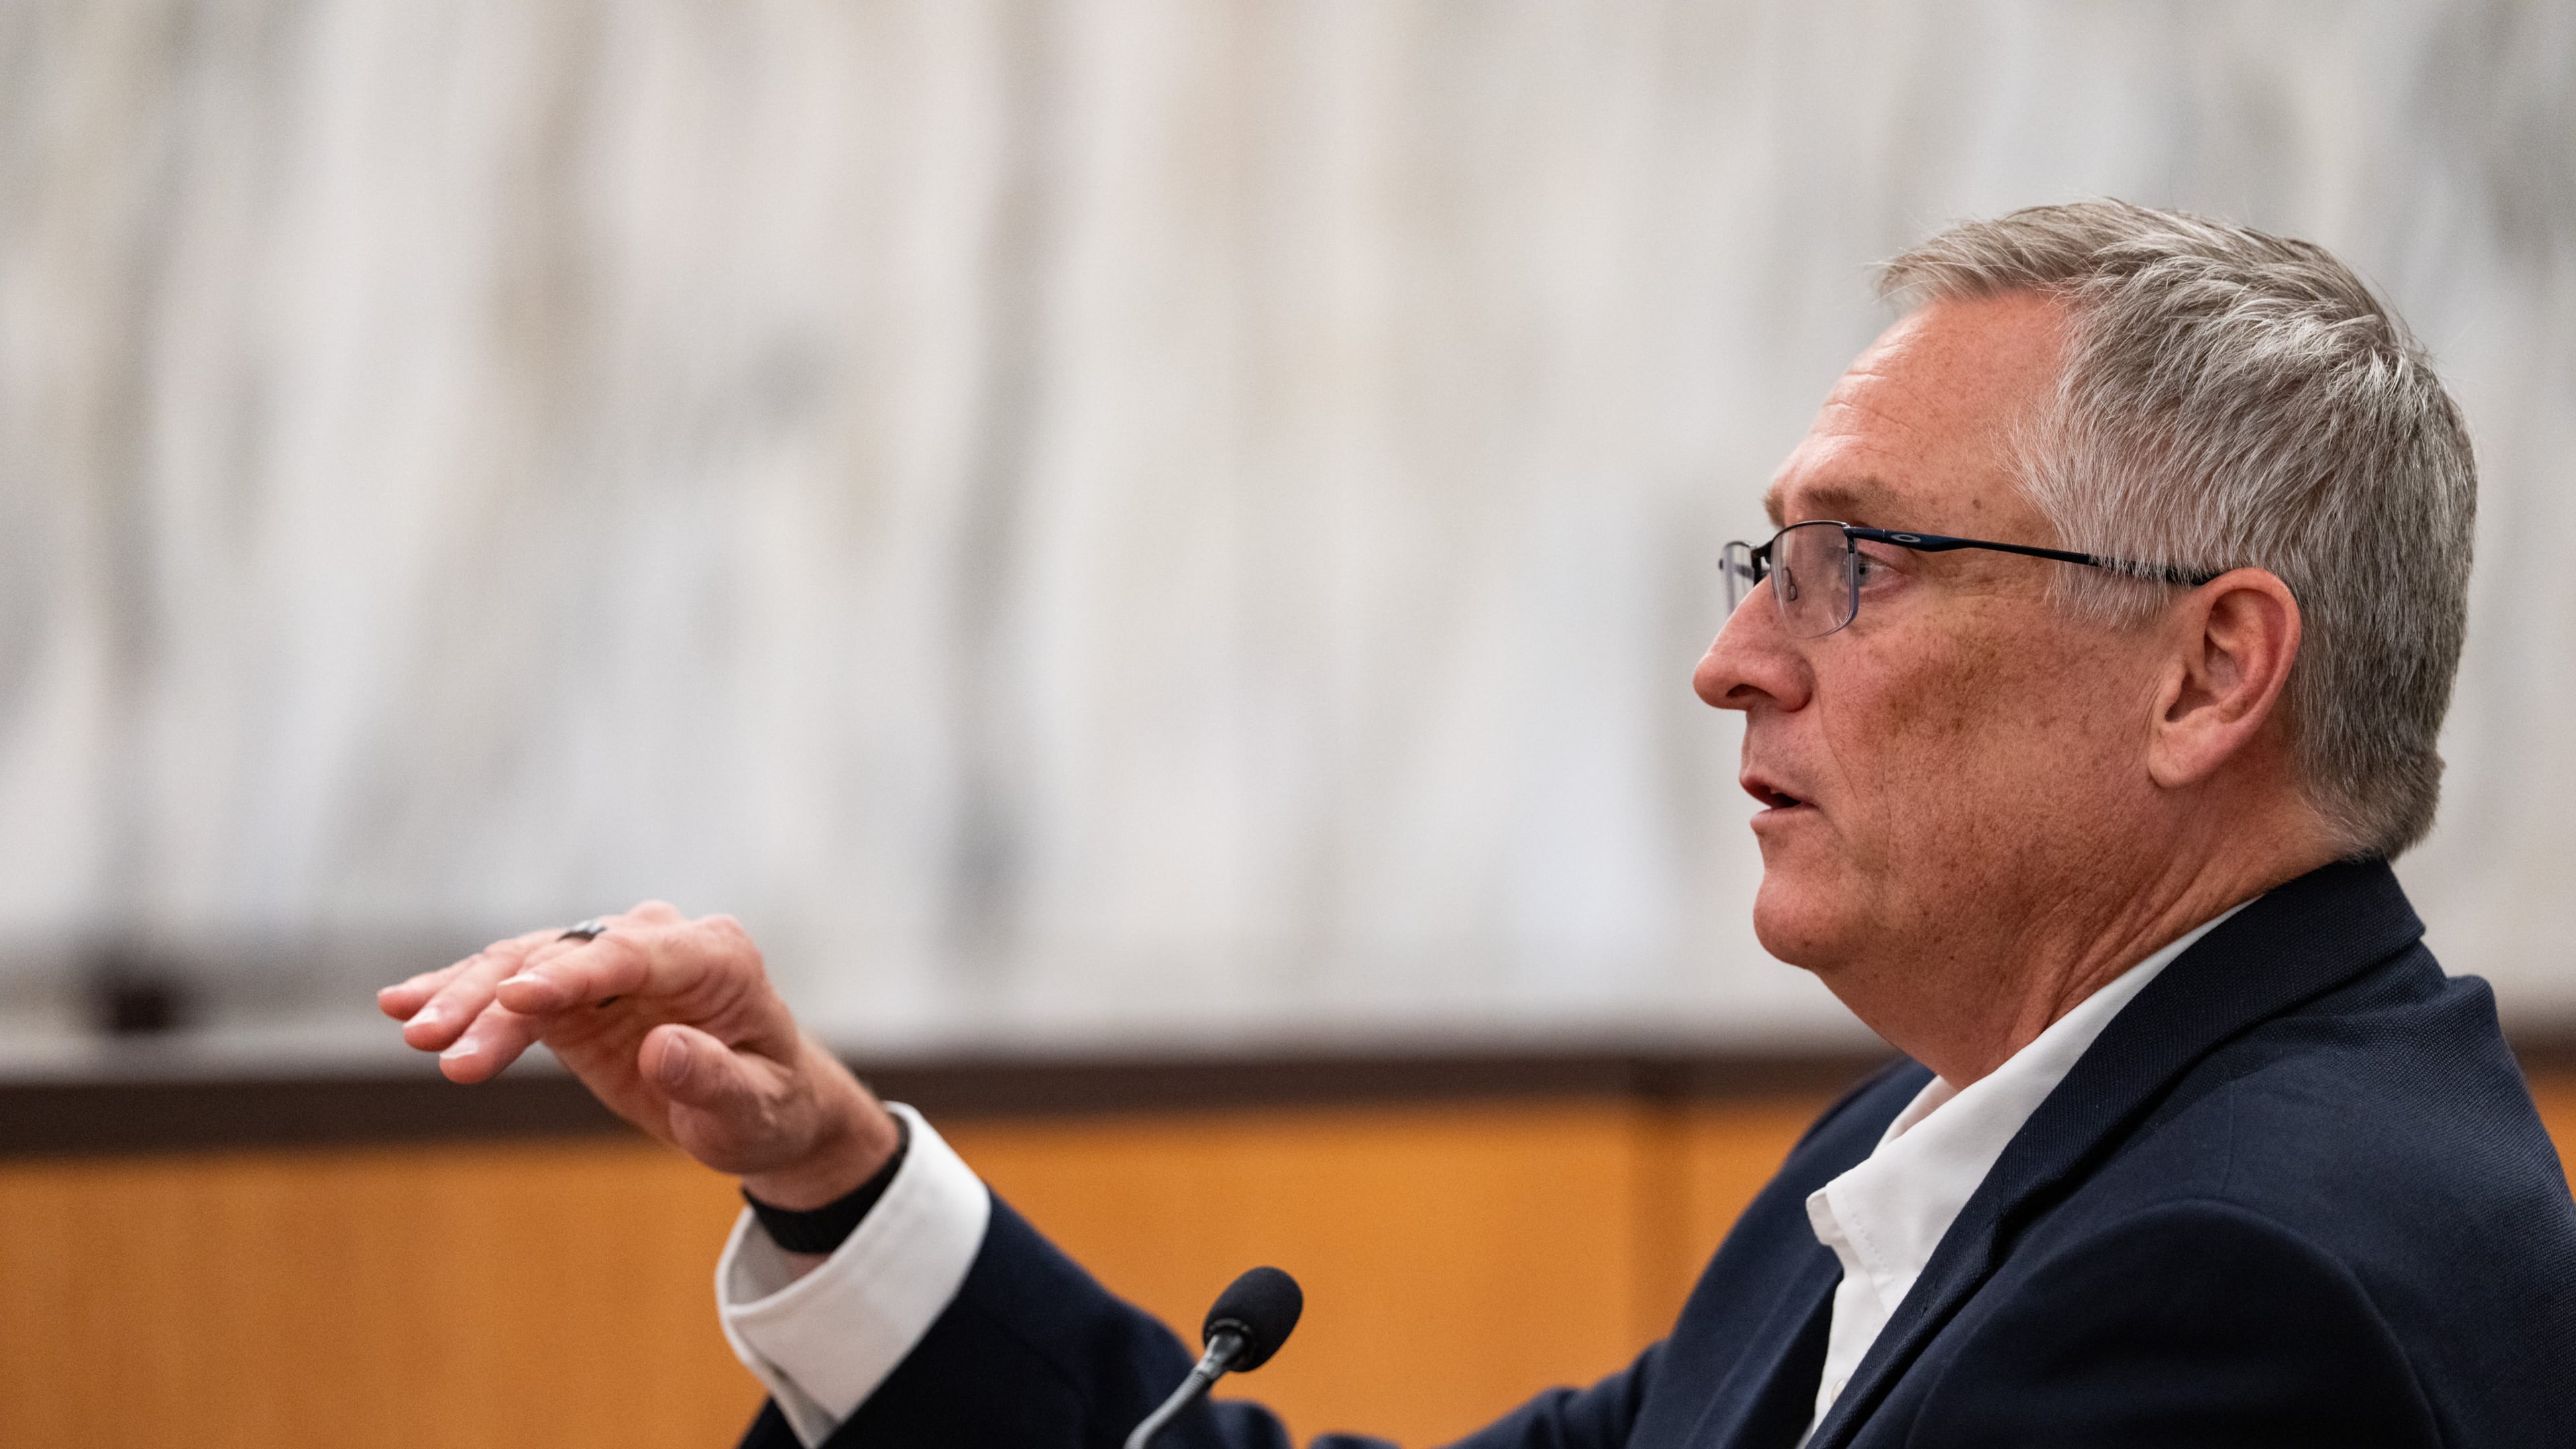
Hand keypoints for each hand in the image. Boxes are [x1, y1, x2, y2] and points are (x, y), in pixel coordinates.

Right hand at [376, 902, 899, 1207]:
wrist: (766, 1108)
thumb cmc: (769, 1108)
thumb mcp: (753, 1110)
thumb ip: (712, 1080)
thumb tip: (662, 1050)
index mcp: (717, 956)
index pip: (634, 953)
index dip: (572, 973)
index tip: (516, 997)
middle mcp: (663, 941)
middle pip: (566, 955)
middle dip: (499, 996)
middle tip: (436, 1043)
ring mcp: (615, 959)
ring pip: (528, 965)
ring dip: (468, 999)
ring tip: (414, 1034)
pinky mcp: (579, 990)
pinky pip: (514, 988)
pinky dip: (464, 997)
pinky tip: (402, 1004)